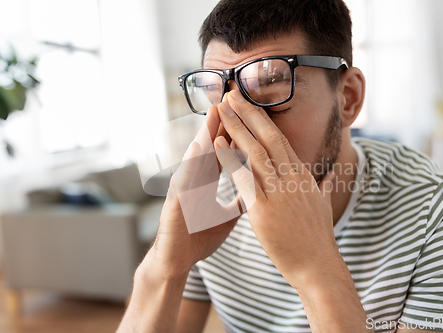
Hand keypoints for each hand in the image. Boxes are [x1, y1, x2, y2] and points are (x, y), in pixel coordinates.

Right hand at [139, 102, 240, 282]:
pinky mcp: (174, 202)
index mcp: (211, 182)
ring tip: (216, 112)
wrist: (177, 261)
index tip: (252, 112)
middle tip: (235, 97)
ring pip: (197, 157)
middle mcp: (197, 180)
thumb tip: (260, 186)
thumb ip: (242, 198)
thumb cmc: (199, 236)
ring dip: (206, 134)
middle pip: (213, 146)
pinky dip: (191, 163)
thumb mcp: (228, 215)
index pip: (227, 151)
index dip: (239, 132)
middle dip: (224, 122)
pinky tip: (197, 149)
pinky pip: (183, 179)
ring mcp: (185, 189)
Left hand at [214, 90, 338, 289]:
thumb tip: (336, 172)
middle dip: (249, 113)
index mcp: (303, 175)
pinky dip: (230, 157)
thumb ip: (327, 184)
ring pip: (255, 151)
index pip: (280, 140)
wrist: (318, 266)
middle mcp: (293, 178)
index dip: (262, 120)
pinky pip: (245, 177)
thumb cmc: (318, 237)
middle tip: (232, 93)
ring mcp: (280, 192)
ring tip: (222, 107)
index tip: (248, 103)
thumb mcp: (325, 205)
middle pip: (269, 137)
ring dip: (237, 127)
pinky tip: (218, 143)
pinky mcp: (265, 209)